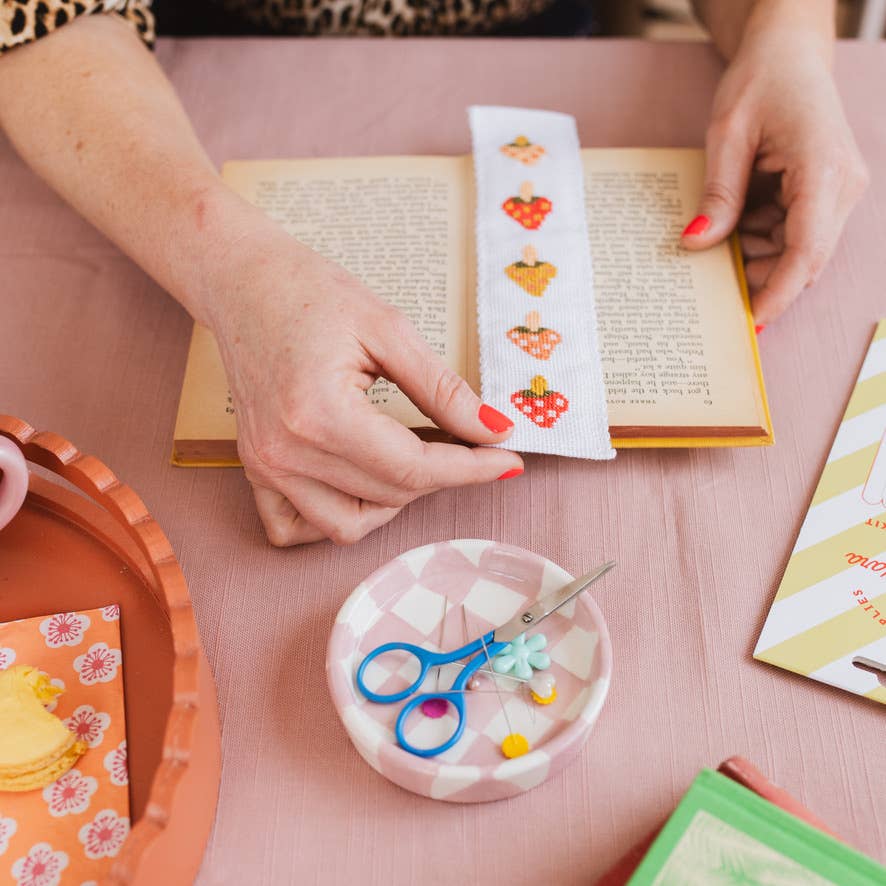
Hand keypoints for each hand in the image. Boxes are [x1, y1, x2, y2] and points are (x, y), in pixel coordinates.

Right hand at [208, 224, 522, 545]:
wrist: (241, 281)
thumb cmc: (310, 291)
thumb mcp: (388, 328)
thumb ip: (443, 388)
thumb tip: (495, 430)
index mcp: (320, 413)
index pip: (414, 468)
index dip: (471, 469)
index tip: (509, 461)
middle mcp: (286, 452)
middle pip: (389, 496)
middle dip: (441, 476)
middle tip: (467, 443)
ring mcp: (265, 466)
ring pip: (347, 526)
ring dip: (392, 502)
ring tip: (411, 458)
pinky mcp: (253, 468)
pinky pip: (293, 529)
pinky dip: (333, 519)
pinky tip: (358, 484)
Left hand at [681, 29, 867, 324]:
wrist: (789, 52)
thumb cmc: (761, 80)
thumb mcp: (727, 134)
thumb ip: (718, 193)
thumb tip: (697, 243)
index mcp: (823, 169)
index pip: (806, 250)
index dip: (778, 292)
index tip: (751, 321)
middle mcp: (841, 186)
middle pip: (803, 259)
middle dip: (759, 276)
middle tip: (712, 278)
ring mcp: (837, 192)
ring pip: (797, 252)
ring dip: (757, 257)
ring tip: (718, 238)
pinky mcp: (825, 194)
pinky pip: (794, 235)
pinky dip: (762, 239)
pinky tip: (735, 224)